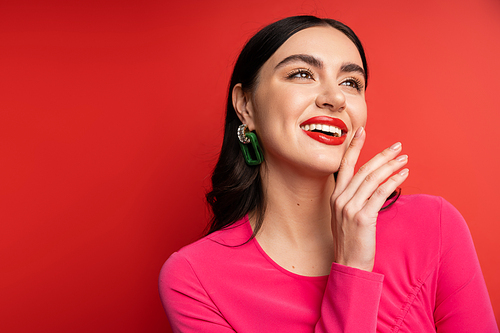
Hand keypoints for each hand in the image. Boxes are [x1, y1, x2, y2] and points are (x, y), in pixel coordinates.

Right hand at [331, 127, 408, 270]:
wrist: (349, 264)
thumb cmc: (351, 241)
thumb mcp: (345, 216)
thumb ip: (353, 198)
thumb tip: (369, 184)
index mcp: (335, 196)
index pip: (345, 165)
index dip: (353, 147)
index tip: (362, 131)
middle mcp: (340, 199)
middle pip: (363, 169)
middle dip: (381, 155)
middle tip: (397, 146)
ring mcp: (349, 208)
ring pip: (372, 179)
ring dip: (390, 166)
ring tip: (404, 159)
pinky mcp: (362, 217)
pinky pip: (380, 193)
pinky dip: (393, 182)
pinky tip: (403, 175)